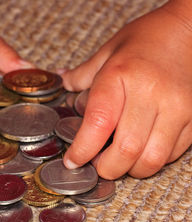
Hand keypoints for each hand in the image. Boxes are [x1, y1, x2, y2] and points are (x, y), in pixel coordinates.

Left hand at [61, 0, 191, 178]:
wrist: (184, 32)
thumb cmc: (142, 42)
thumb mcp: (106, 53)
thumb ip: (82, 75)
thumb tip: (61, 83)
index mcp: (120, 76)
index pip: (99, 123)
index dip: (82, 150)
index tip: (72, 160)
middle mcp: (150, 93)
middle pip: (126, 150)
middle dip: (106, 168)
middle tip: (96, 164)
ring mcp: (176, 107)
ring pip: (152, 160)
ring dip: (130, 170)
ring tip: (118, 160)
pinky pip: (171, 154)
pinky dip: (151, 161)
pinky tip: (140, 150)